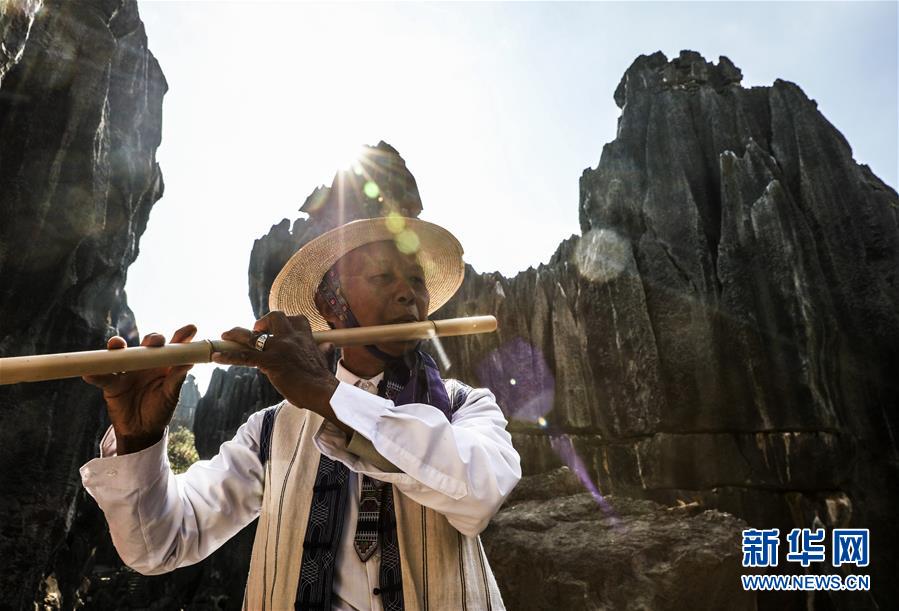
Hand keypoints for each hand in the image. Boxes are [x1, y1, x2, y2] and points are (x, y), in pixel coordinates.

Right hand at [82, 324, 196, 454]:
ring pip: (121, 354)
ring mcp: (128, 371)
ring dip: (117, 347)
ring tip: (117, 344)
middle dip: (152, 339)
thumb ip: (176, 378)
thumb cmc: (160, 410)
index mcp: (164, 365)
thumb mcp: (171, 395)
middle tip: (155, 341)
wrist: (141, 431)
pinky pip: (102, 377)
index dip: (181, 336)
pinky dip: (95, 375)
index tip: (191, 329)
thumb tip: (188, 362)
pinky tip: (89, 373)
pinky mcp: (112, 384)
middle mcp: (146, 363)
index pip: (173, 347)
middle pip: (148, 345)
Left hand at [212, 311, 340, 422]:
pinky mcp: (270, 362)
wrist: (323, 392)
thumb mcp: (321, 358)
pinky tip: (217, 357)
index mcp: (306, 336)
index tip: (277, 328)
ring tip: (225, 335)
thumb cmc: (322, 379)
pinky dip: (229, 356)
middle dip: (262, 321)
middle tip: (256, 330)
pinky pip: (245, 356)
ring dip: (237, 334)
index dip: (284, 321)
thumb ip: (320, 349)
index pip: (295, 319)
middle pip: (275, 317)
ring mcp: (279, 348)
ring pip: (253, 336)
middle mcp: (292, 337)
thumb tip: (327, 345)